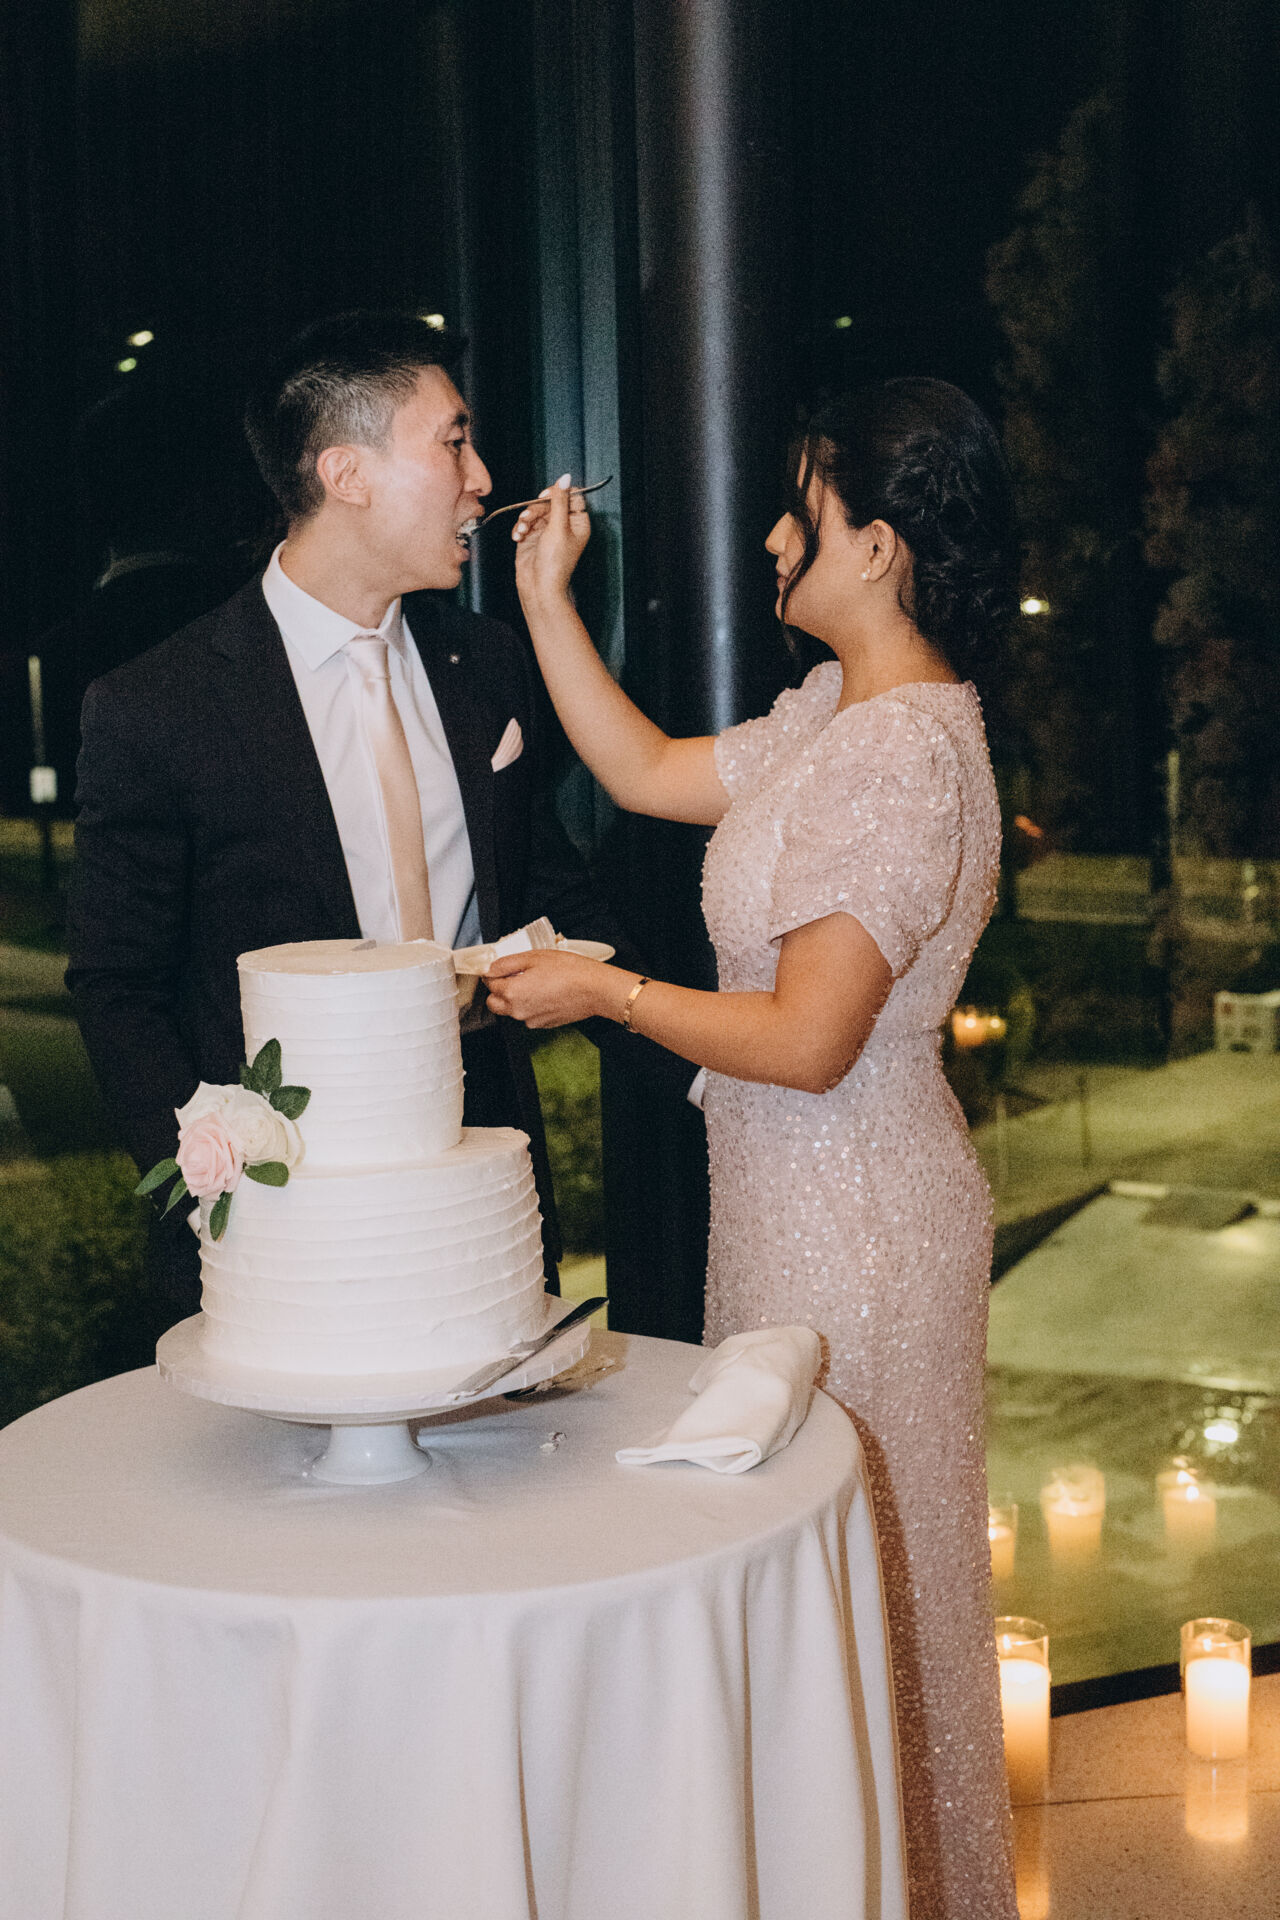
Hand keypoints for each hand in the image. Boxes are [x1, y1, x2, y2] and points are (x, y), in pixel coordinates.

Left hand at [483, 950, 621, 1029]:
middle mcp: (518, 1010)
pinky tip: (546, 992)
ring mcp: (531, 1020)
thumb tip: (491, 968)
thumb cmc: (569, 971)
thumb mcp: (534, 957)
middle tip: (514, 976)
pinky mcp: (544, 1024)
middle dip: (499, 990)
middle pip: (494, 1003)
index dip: (494, 973)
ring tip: (536, 982)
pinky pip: (529, 1015)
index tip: (502, 967)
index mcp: (512, 992)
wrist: (595, 989)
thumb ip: (507, 963)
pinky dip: (532, 1005)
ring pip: (512, 1011)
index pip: (489, 984)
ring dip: (516, 998)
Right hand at [512, 474, 590, 609]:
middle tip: (529, 517)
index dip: (558, 493)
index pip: (572, 496)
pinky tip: (518, 537)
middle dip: (536, 508)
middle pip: (550, 501)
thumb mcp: (558, 527)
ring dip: (526, 519)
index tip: (547, 497)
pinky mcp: (533, 538)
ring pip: (535, 511)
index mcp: (578, 522)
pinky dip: (520, 528)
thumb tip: (565, 477)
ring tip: (522, 530)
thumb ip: (559, 500)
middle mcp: (564, 525)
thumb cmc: (555, 563)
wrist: (539, 588)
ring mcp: (547, 531)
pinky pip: (525, 523)